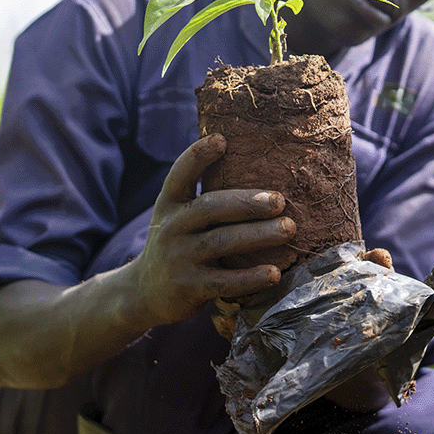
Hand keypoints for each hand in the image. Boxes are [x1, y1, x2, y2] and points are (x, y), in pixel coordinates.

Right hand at [131, 133, 296, 327]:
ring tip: (289, 229)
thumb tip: (253, 162)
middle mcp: (171, 227)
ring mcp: (178, 258)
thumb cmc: (178, 245)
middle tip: (280, 200)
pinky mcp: (189, 287)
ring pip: (222, 242)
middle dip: (247, 202)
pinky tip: (275, 273)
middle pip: (210, 207)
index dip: (198, 156)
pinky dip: (250, 278)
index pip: (180, 174)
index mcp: (170, 203)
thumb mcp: (178, 216)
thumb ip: (205, 197)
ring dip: (258, 235)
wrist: (144, 294)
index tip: (222, 139)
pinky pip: (224, 282)